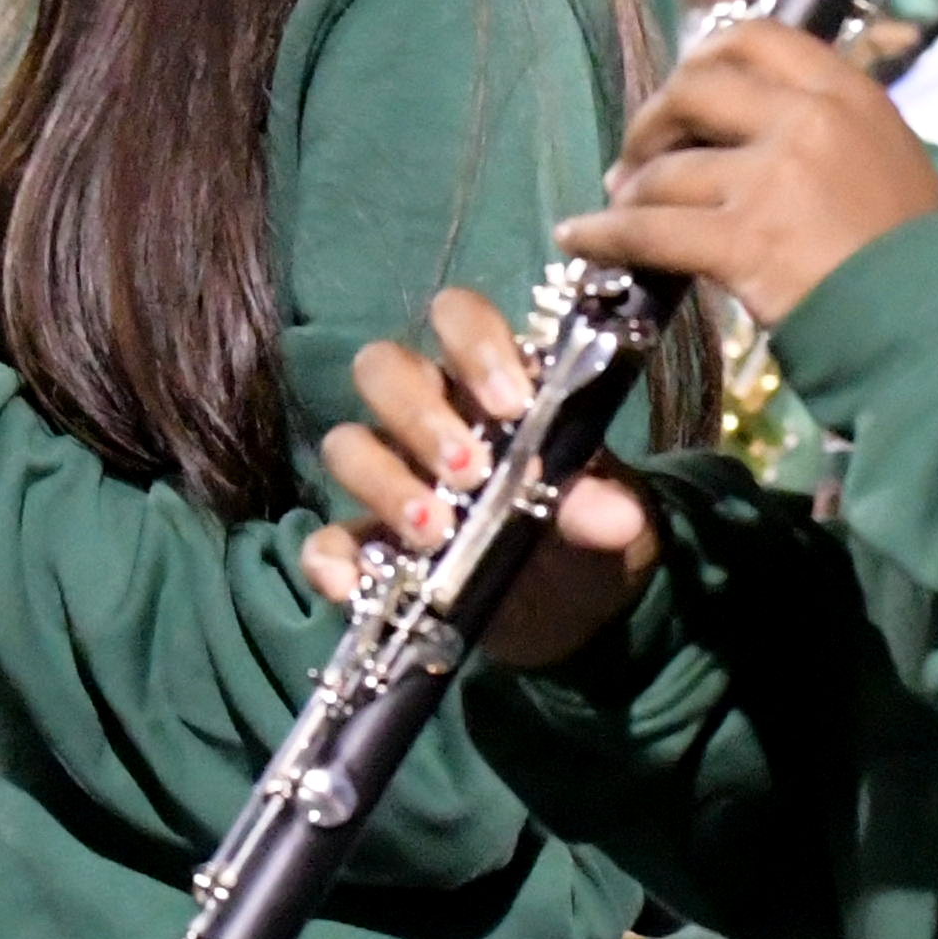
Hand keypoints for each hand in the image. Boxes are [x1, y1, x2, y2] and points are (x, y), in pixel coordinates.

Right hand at [310, 285, 658, 671]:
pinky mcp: (370, 545)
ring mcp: (393, 479)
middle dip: (418, 414)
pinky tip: (354, 581)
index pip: (460, 319)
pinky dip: (331, 558)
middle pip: (383, 369)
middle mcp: (432, 417)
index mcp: (492, 385)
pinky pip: (324, 539)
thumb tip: (612, 518)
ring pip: (346, 443)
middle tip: (468, 471)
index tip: (512, 404)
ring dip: (382, 481)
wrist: (574, 620)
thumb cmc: (590, 542)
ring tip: (433, 531)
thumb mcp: (612, 527)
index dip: (475, 346)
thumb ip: (605, 509)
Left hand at [558, 23, 937, 330]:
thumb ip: (824, 129)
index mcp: (846, 92)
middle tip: (638, 156)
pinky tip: (580, 238)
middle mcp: (806, 121)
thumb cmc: (916, 254)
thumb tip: (745, 129)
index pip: (754, 38)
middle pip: (693, 90)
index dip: (702, 58)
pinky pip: (648, 230)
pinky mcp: (743, 240)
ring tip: (621, 207)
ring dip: (630, 189)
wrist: (937, 322)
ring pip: (665, 169)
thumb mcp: (887, 158)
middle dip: (652, 121)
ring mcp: (772, 179)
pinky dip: (602, 234)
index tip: (682, 89)